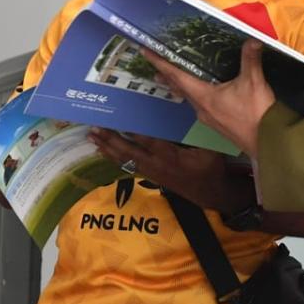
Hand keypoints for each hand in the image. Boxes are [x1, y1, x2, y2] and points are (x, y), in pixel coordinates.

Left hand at [87, 129, 252, 212]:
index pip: (149, 142)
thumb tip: (188, 110)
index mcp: (171, 157)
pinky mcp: (150, 175)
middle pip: (129, 152)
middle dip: (111, 140)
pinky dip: (114, 157)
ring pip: (125, 160)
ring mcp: (151, 172)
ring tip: (92, 137)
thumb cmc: (211, 168)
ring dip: (107, 148)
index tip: (119, 119)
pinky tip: (102, 150)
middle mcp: (157, 165)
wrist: (210, 193)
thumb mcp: (210, 149)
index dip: (133, 132)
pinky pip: (128, 165)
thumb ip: (197, 133)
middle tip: (95, 128)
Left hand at [143, 39, 275, 157]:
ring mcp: (209, 118)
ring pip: (189, 98)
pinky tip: (199, 93)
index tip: (146, 53)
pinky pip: (199, 105)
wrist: (267, 141)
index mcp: (204, 97)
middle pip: (179, 88)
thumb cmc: (256, 113)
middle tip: (156, 65)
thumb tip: (253, 39)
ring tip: (171, 78)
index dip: (161, 63)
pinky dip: (193, 94)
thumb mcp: (254, 82)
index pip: (177, 76)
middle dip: (167, 75)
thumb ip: (250, 59)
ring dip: (179, 86)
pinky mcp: (218, 123)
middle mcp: (202, 108)